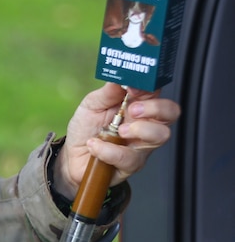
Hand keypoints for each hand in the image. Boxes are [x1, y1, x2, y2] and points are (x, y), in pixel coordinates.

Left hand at [54, 82, 180, 197]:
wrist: (70, 156)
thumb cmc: (86, 128)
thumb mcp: (92, 104)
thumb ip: (108, 92)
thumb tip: (120, 77)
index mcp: (136, 105)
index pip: (155, 91)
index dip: (150, 86)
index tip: (133, 87)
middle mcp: (144, 124)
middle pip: (171, 112)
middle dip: (156, 108)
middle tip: (133, 110)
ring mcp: (140, 145)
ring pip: (160, 136)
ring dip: (140, 130)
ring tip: (118, 131)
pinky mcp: (130, 164)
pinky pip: (129, 158)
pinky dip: (108, 150)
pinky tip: (94, 145)